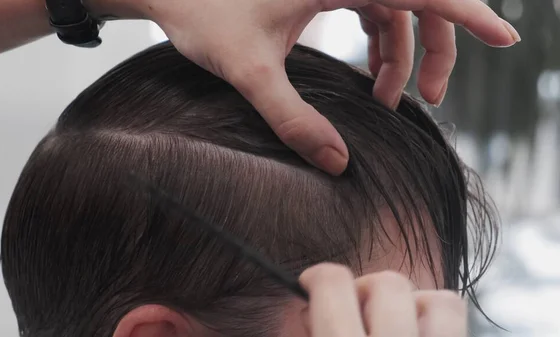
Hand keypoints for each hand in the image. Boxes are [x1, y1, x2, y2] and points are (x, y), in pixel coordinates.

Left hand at [123, 0, 518, 174]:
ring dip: (404, 53)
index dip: (467, 14)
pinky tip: (371, 76)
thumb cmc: (203, 16)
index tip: (505, 38)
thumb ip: (291, 117)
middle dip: (435, 49)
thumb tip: (336, 164)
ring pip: (397, 8)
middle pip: (418, 0)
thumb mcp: (247, 70)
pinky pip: (374, 10)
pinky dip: (381, 43)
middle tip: (431, 99)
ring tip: (390, 100)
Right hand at [299, 264, 466, 336]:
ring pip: (440, 301)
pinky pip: (457, 323)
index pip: (333, 284)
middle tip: (355, 314)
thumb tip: (308, 310)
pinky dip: (436, 323)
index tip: (313, 284)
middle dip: (366, 291)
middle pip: (388, 283)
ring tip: (395, 326)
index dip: (317, 277)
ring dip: (414, 305)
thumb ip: (311, 333)